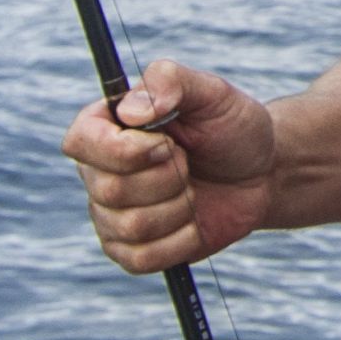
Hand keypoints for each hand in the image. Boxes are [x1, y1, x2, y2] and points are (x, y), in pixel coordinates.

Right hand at [66, 59, 280, 273]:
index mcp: (105, 126)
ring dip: (179, 208)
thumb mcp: (212, 92)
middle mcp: (97, 171)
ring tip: (193, 190)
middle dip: (168, 178)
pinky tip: (194, 220)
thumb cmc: (231, 127)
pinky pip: (142, 258)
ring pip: (130, 227)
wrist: (261, 174)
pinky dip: (181, 241)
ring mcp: (110, 215)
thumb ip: (171, 81)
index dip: (124, 150)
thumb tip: (131, 111)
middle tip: (190, 164)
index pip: (80, 141)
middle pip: (110, 190)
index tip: (168, 144)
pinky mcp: (130, 250)